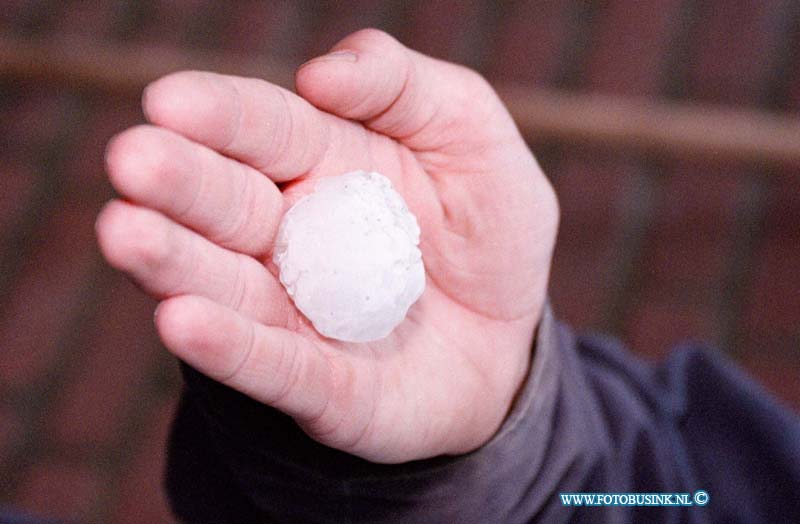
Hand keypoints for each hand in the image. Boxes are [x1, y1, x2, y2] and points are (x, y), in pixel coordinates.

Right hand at [96, 29, 558, 462]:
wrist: (509, 339)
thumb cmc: (486, 229)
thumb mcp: (470, 136)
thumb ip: (404, 85)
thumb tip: (320, 71)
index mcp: (321, 163)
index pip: (263, 129)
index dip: (220, 114)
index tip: (170, 100)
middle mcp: (290, 236)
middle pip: (227, 203)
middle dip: (179, 182)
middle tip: (132, 158)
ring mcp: (297, 314)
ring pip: (228, 286)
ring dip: (175, 262)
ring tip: (125, 232)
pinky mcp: (321, 387)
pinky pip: (275, 366)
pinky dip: (232, 347)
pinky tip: (182, 321)